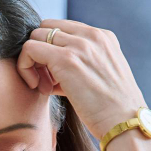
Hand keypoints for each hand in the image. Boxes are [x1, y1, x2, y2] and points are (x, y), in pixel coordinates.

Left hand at [16, 18, 147, 141]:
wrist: (125, 123)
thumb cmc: (112, 110)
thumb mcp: (101, 78)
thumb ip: (80, 67)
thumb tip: (50, 73)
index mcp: (103, 37)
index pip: (63, 28)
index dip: (52, 50)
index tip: (55, 77)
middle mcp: (92, 35)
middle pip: (47, 28)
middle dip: (40, 52)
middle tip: (47, 81)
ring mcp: (79, 45)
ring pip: (36, 35)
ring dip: (32, 61)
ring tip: (44, 86)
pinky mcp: (65, 59)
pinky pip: (29, 49)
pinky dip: (25, 67)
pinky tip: (38, 88)